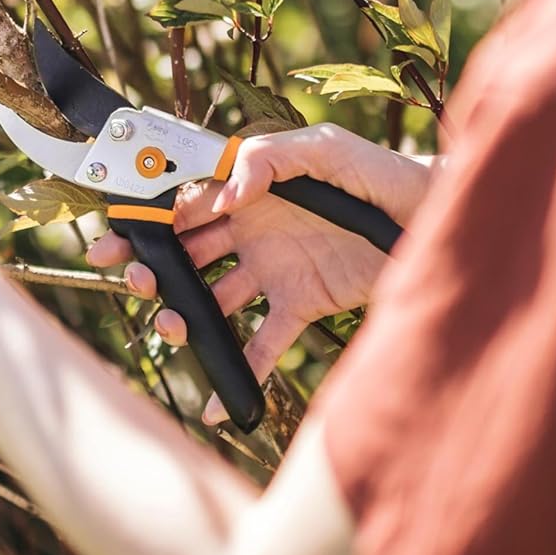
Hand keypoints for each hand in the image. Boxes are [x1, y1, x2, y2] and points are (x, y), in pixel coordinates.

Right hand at [86, 124, 434, 424]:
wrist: (435, 219)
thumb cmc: (382, 173)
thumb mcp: (326, 150)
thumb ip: (272, 160)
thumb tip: (227, 194)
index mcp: (252, 191)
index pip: (188, 202)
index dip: (150, 218)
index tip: (120, 236)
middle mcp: (254, 231)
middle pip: (187, 251)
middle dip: (154, 266)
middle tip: (137, 280)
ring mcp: (274, 270)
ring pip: (212, 297)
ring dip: (184, 314)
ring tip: (172, 325)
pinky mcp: (301, 304)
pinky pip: (261, 344)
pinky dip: (238, 374)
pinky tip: (217, 404)